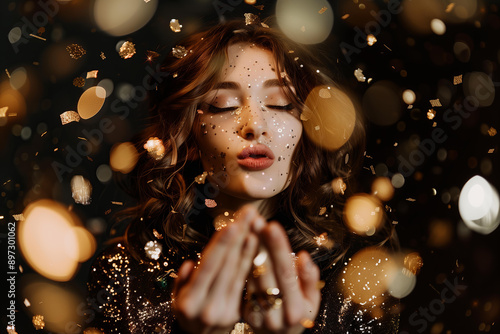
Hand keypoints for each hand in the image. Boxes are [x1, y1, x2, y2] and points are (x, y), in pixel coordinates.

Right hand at [172, 205, 262, 333]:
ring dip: (250, 245)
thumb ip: (181, 281)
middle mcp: (209, 306)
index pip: (208, 267)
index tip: (231, 225)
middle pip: (227, 265)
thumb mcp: (175, 299)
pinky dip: (252, 261)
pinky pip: (246, 282)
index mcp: (190, 301)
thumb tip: (191, 265)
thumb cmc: (187, 312)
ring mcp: (226, 310)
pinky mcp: (238, 312)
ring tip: (256, 223)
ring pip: (239, 272)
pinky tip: (257, 244)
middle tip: (249, 213)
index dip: (220, 246)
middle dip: (239, 236)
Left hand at [244, 222, 320, 333]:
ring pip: (251, 277)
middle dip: (260, 243)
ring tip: (246, 226)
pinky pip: (243, 284)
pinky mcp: (246, 314)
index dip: (278, 248)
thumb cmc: (299, 312)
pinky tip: (239, 245)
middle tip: (255, 220)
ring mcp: (259, 316)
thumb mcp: (313, 300)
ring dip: (247, 250)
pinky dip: (241, 263)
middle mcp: (277, 315)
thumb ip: (310, 279)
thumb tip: (303, 257)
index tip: (272, 225)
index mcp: (297, 310)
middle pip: (266, 272)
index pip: (286, 272)